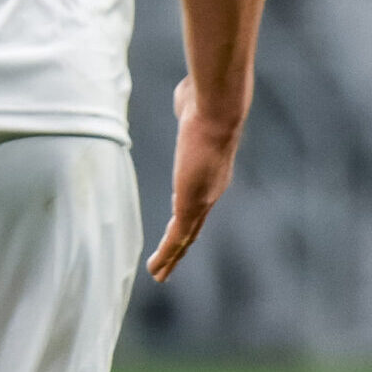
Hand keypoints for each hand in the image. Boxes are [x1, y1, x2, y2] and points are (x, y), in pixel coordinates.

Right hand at [147, 77, 241, 281]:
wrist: (216, 110)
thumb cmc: (204, 101)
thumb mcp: (192, 108)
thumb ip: (189, 109)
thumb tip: (188, 96)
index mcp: (209, 172)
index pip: (196, 201)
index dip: (184, 217)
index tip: (175, 228)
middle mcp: (209, 190)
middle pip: (193, 226)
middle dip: (180, 246)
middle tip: (169, 264)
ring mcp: (202, 201)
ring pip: (185, 238)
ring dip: (172, 258)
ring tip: (159, 275)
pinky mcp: (190, 206)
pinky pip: (176, 238)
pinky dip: (166, 256)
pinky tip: (156, 268)